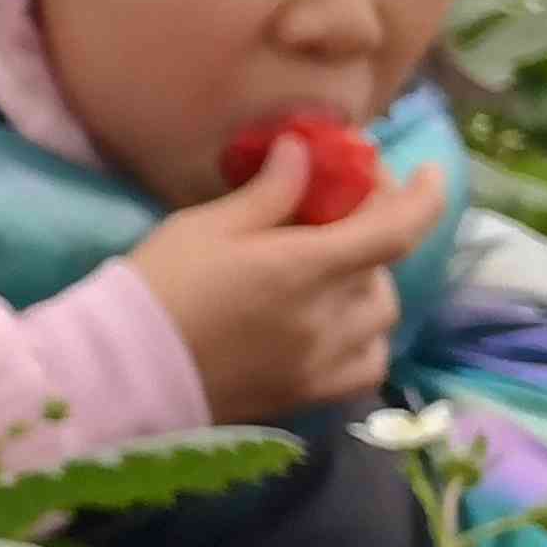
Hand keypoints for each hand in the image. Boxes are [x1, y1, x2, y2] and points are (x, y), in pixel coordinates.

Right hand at [130, 148, 448, 424]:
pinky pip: (366, 365)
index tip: (427, 173)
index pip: (397, 228)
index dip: (424, 197)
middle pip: (384, 267)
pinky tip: (340, 328)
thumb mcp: (205, 226)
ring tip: (336, 272)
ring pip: (381, 316)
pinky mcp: (308, 394)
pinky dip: (366, 340)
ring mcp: (322, 361)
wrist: (120, 372)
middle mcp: (328, 317)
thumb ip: (268, 193)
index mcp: (304, 267)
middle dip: (375, 232)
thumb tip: (305, 152)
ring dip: (370, 284)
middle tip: (342, 215)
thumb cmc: (157, 287)